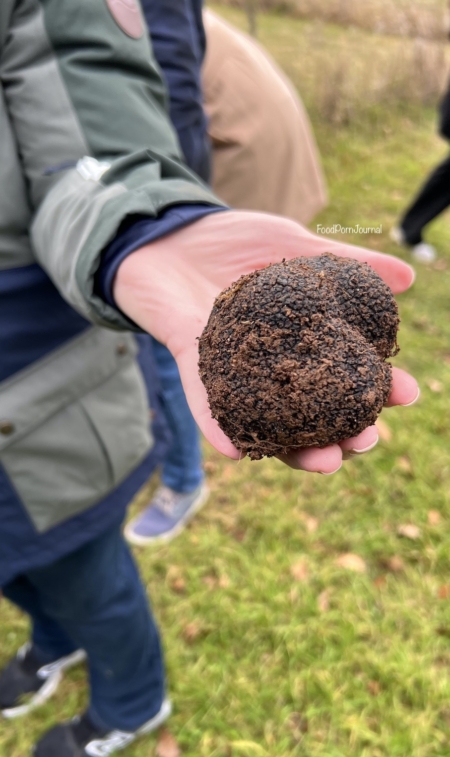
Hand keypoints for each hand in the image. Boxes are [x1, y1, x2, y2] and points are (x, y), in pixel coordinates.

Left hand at [114, 210, 418, 472]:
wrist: (168, 229)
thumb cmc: (231, 241)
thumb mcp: (293, 246)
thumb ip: (344, 264)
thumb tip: (407, 277)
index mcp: (297, 341)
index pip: (342, 374)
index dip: (374, 388)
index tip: (405, 393)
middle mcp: (267, 365)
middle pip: (310, 411)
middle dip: (342, 434)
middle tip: (365, 440)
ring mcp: (230, 368)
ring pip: (266, 419)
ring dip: (294, 447)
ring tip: (324, 461)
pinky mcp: (190, 359)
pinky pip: (203, 399)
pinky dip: (217, 426)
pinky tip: (235, 451)